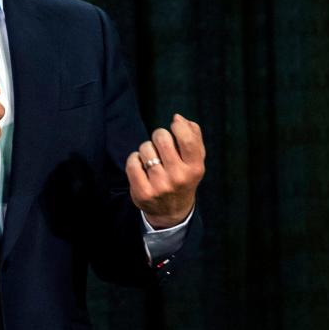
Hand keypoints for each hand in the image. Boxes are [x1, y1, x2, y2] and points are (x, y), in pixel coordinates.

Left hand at [125, 113, 204, 227]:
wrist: (172, 211)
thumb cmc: (184, 177)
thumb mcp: (196, 159)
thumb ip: (193, 135)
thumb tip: (178, 118)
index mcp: (195, 168)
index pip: (187, 139)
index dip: (178, 126)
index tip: (174, 126)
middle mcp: (178, 178)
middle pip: (162, 138)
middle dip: (159, 136)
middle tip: (161, 144)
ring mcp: (160, 186)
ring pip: (145, 148)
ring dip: (146, 149)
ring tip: (152, 159)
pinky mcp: (142, 192)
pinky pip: (132, 161)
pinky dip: (134, 159)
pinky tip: (141, 166)